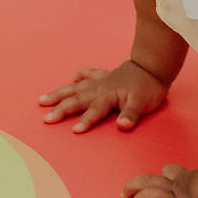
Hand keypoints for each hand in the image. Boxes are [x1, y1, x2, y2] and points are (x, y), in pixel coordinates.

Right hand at [40, 61, 169, 133]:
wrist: (154, 66)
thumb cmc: (149, 87)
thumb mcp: (143, 103)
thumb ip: (131, 115)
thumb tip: (122, 126)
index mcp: (108, 95)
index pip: (94, 111)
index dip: (85, 121)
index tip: (74, 131)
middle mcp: (100, 87)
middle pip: (77, 99)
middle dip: (61, 109)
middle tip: (46, 119)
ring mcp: (101, 80)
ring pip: (76, 87)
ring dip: (59, 94)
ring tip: (42, 100)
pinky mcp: (106, 75)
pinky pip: (90, 74)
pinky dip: (81, 75)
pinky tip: (73, 79)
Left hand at [116, 164, 197, 197]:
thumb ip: (190, 175)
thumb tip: (169, 170)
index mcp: (187, 181)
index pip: (167, 174)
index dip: (156, 177)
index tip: (140, 187)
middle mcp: (179, 189)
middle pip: (149, 183)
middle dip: (132, 189)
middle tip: (122, 197)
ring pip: (148, 197)